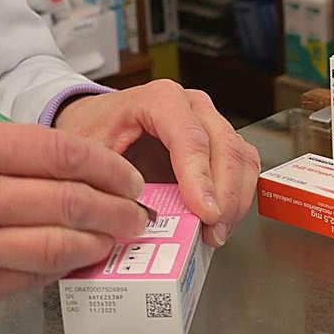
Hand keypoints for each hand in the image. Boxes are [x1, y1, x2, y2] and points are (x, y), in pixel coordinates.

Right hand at [0, 122, 147, 309]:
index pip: (63, 152)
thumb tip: (81, 167)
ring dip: (98, 245)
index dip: (109, 167)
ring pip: (58, 248)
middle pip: (70, 202)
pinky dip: (59, 269)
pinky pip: (30, 280)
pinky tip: (71, 259)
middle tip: (134, 215)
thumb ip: (11, 149)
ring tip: (112, 240)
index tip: (127, 178)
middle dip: (117, 211)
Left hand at [54, 80, 260, 246]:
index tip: (205, 213)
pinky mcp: (219, 143)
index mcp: (159, 99)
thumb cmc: (95, 132)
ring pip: (241, 157)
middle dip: (224, 195)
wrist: (97, 121)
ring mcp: (210, 122)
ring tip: (216, 233)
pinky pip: (243, 168)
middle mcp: (192, 106)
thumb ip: (110, 180)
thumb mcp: (90, 153)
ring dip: (235, 200)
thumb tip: (136, 218)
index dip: (200, 177)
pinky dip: (238, 198)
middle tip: (213, 231)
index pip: (190, 137)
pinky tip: (221, 223)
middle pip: (225, 147)